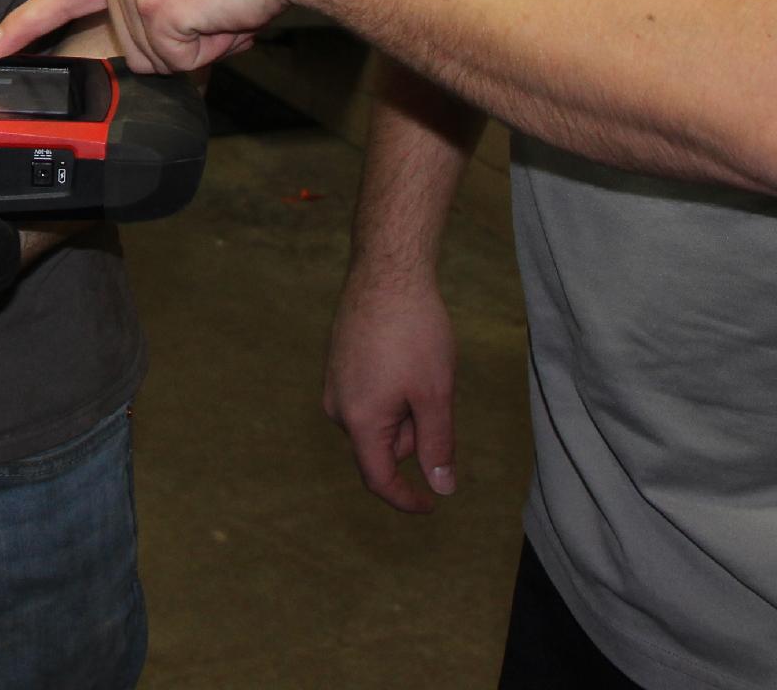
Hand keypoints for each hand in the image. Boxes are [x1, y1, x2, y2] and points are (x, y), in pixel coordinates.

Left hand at [0, 0, 309, 70]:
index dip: (24, 23)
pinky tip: (223, 15)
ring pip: (157, 61)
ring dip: (198, 47)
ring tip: (222, 5)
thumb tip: (165, 53)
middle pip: (132, 50)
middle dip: (180, 44)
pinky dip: (208, 51)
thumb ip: (157, 6)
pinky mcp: (153, 9)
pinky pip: (178, 64)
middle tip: (213, 6)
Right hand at [324, 264, 457, 513]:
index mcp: (358, 420)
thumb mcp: (435, 395)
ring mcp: (335, 382)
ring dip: (406, 409)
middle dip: (415, 432)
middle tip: (438, 393)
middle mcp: (338, 406)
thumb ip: (437, 446)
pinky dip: (394, 390)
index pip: (379, 478)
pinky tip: (407, 356)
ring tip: (423, 368)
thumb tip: (441, 488)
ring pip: (379, 419)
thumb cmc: (413, 332)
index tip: (432, 505)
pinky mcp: (339, 363)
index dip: (406, 498)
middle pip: (383, 445)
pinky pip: (369, 395)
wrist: (387, 272)